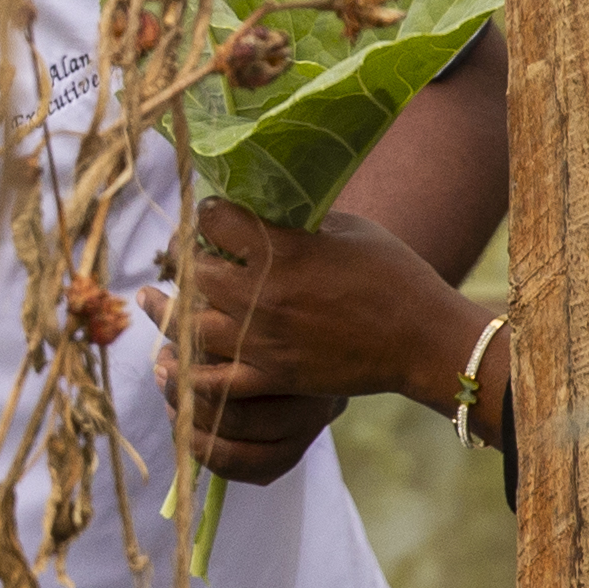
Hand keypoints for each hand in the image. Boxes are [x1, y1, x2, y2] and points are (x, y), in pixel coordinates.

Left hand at [163, 202, 483, 480]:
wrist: (422, 338)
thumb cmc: (393, 273)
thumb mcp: (347, 227)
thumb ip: (298, 219)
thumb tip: (263, 206)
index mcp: (282, 247)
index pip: (214, 220)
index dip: (208, 214)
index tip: (212, 217)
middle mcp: (263, 292)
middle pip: (193, 271)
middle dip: (187, 260)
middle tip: (189, 256)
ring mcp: (263, 338)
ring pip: (189, 325)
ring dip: (176, 312)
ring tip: (166, 303)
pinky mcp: (272, 376)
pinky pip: (212, 380)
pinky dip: (189, 371)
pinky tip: (177, 360)